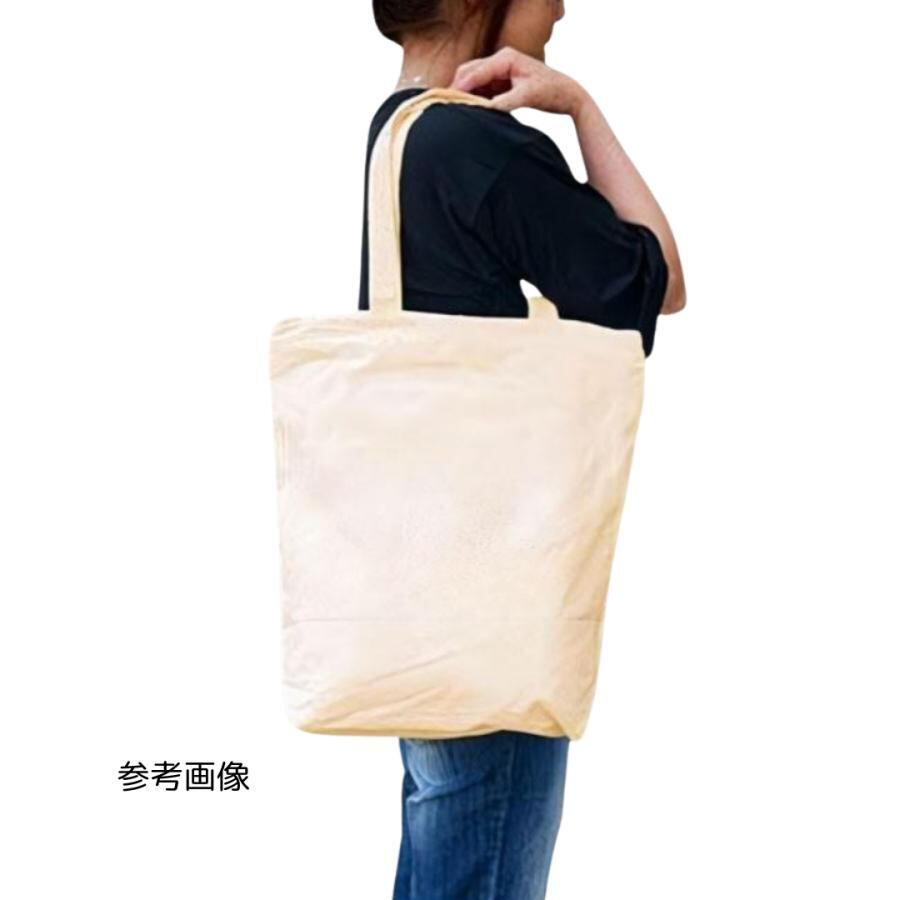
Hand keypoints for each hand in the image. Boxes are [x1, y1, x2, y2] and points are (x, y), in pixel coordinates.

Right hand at [451, 46, 587, 116]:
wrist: (567, 93)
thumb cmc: (551, 91)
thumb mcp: (527, 97)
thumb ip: (504, 102)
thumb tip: (484, 109)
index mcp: (506, 58)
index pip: (476, 71)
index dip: (460, 86)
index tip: (448, 100)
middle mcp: (501, 59)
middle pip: (469, 71)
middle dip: (457, 88)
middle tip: (446, 106)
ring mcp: (500, 69)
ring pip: (473, 80)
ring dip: (465, 94)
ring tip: (454, 110)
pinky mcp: (502, 81)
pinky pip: (481, 88)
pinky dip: (474, 98)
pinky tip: (468, 110)